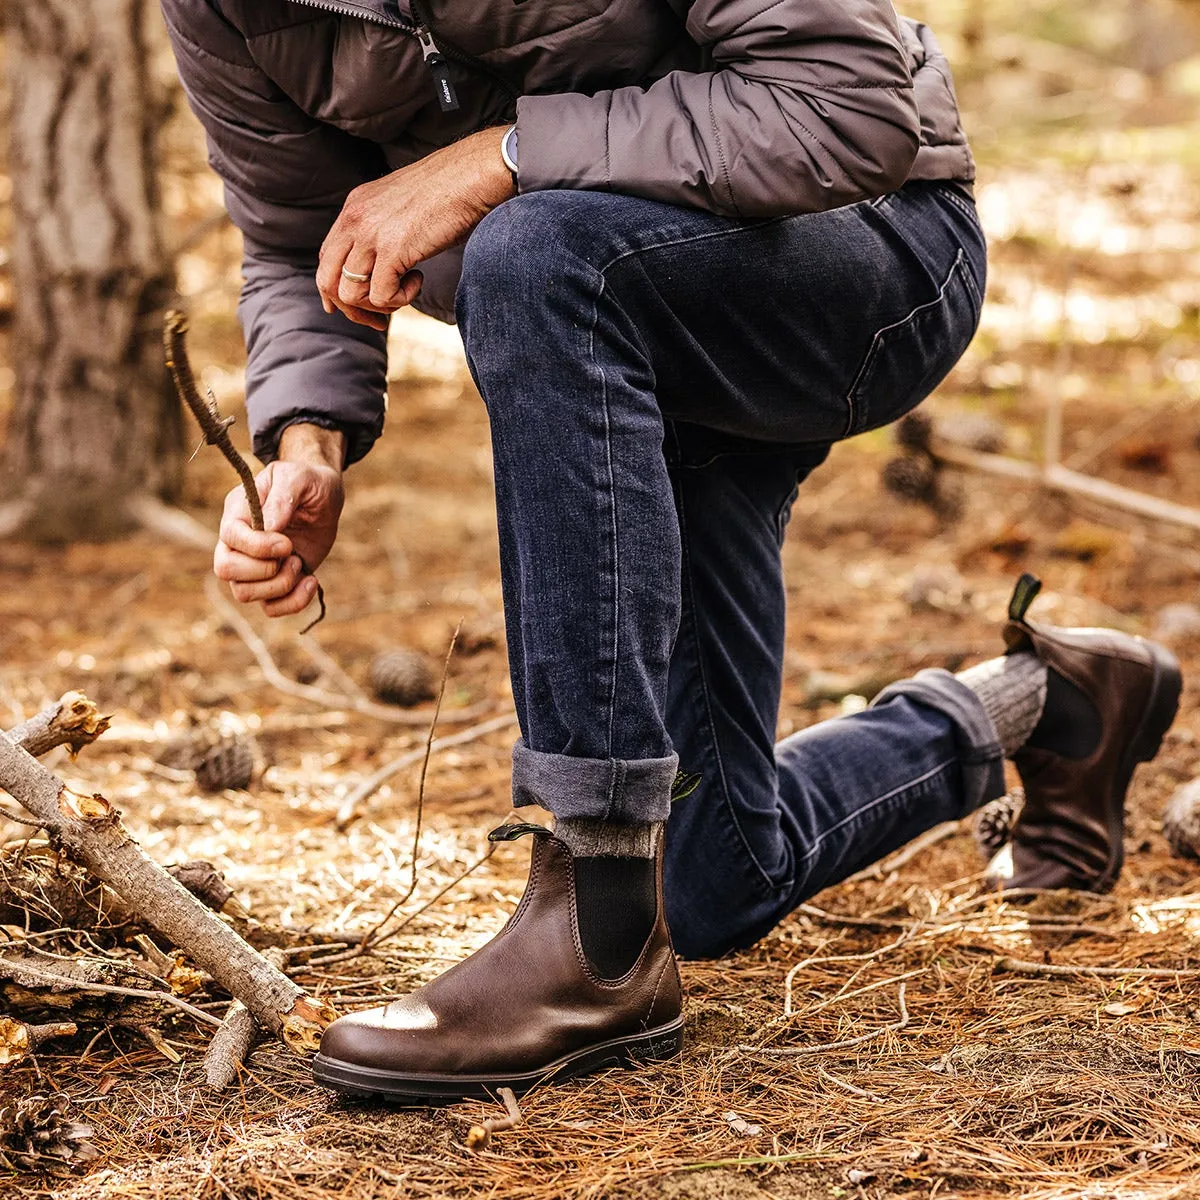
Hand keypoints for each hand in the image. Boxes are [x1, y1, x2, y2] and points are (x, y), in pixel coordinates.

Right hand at [213, 425, 345, 617]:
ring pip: (244, 594)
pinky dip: (293, 602)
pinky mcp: (275, 581)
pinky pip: (271, 608)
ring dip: (279, 585)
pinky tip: (311, 580)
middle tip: (291, 553)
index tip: (286, 543)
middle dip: (263, 570)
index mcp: (238, 512)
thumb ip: (283, 498)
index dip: (257, 546)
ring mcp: (255, 564)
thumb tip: (269, 527)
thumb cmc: (308, 482)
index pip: (229, 537)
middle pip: (225, 570)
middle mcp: (240, 542)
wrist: (324, 496)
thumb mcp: (299, 478)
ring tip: (299, 562)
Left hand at [317, 125, 514, 328]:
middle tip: (378, 319)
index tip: (355, 308)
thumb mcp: (400, 209)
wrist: (470, 177)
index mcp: (354, 208)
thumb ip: (382, 231)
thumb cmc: (447, 193)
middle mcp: (354, 220)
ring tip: (406, 289)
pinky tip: (418, 279)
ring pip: (350, 293)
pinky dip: (401, 299)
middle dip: (350, 308)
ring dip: (379, 304)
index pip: (327, 258)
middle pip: (327, 279)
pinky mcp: (392, 250)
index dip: (334, 289)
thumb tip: (382, 267)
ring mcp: (370, 234)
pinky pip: (380, 296)